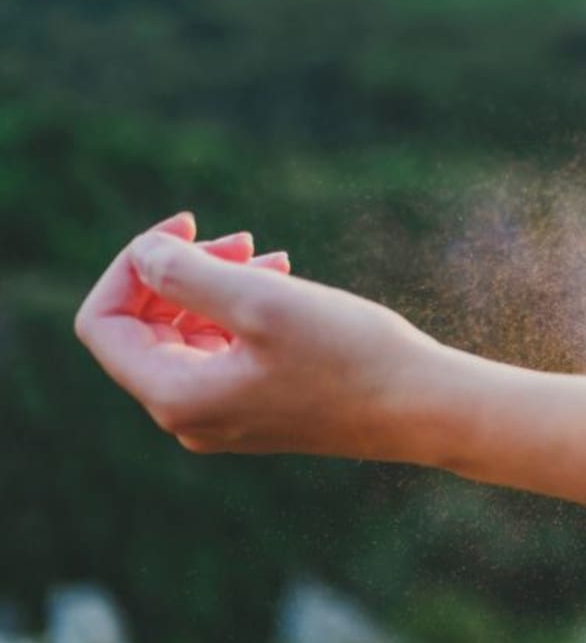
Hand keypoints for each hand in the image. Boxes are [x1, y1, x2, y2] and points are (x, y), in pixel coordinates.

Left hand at [75, 211, 435, 456]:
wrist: (424, 407)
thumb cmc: (350, 356)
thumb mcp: (263, 301)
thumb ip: (188, 274)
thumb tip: (142, 255)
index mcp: (176, 396)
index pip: (104, 323)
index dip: (130, 266)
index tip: (185, 226)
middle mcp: (188, 416)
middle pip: (144, 327)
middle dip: (181, 270)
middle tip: (242, 236)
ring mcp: (223, 416)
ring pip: (186, 334)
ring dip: (214, 283)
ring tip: (269, 254)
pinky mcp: (258, 408)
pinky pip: (223, 349)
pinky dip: (240, 308)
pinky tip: (283, 279)